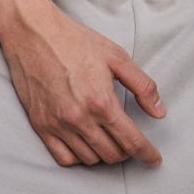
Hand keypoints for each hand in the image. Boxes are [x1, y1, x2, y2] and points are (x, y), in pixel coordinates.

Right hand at [0, 0, 167, 167]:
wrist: (33, 33)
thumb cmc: (74, 41)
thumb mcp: (116, 56)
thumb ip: (143, 86)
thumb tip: (160, 112)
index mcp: (100, 101)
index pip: (131, 141)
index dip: (147, 154)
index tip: (154, 160)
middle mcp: (79, 118)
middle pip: (112, 155)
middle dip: (127, 153)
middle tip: (130, 142)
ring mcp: (57, 124)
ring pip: (89, 159)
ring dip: (104, 155)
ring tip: (109, 141)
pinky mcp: (40, 125)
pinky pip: (63, 158)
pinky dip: (79, 158)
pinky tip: (86, 145)